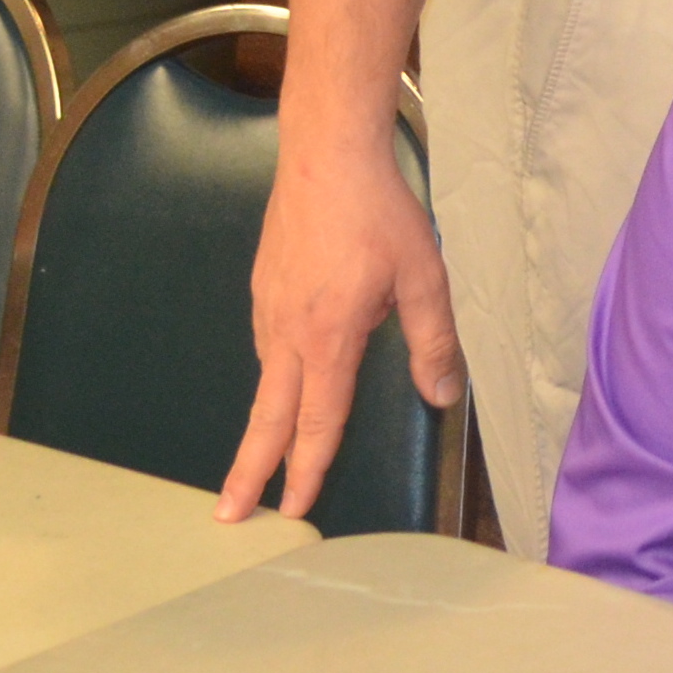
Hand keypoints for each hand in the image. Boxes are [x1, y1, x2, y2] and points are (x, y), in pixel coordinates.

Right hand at [217, 138, 462, 520]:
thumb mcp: (423, 276)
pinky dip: (271, 379)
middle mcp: (286, 332)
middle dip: (249, 470)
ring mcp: (267, 310)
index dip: (307, 468)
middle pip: (268, 417)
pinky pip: (266, 347)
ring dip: (262, 425)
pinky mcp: (262, 288)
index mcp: (327, 338)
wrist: (325, 156)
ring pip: (266, 381)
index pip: (317, 421)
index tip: (291, 508)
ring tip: (258, 461)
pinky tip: (285, 381)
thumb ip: (433, 340)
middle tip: (229, 516)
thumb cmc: (379, 214)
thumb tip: (443, 393)